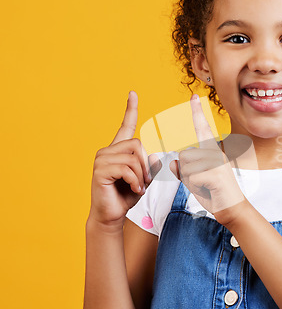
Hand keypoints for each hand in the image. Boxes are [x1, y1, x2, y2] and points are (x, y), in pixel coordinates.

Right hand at [88, 91, 161, 231]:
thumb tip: (154, 155)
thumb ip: (151, 165)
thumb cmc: (127, 196)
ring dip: (142, 175)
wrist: (112, 215)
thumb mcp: (145, 178)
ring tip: (138, 187)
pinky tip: (134, 190)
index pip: (126, 125)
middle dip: (147, 165)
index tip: (133, 93)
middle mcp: (108, 150)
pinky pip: (127, 169)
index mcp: (119, 149)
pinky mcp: (100, 170)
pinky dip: (136, 181)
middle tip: (144, 181)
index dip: (131, 109)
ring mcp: (101, 159)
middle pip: (138, 144)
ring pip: (134, 158)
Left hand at [169, 94, 246, 225]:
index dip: (197, 112)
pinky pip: (192, 177)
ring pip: (187, 166)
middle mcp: (216, 154)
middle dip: (187, 173)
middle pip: (186, 155)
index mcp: (214, 152)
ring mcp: (217, 163)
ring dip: (191, 180)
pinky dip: (195, 186)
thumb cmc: (215, 194)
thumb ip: (185, 171)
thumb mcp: (196, 181)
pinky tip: (208, 190)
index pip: (203, 129)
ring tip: (206, 187)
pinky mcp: (216, 174)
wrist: (234, 209)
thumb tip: (173, 163)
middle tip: (203, 184)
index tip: (193, 97)